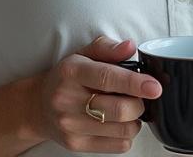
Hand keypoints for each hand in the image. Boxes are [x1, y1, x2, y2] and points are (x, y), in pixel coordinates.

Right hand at [30, 35, 161, 153]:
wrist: (38, 106)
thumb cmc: (67, 77)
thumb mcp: (83, 54)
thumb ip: (107, 48)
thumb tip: (130, 46)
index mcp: (72, 72)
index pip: (107, 78)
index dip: (134, 83)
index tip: (155, 87)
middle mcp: (68, 100)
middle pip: (119, 109)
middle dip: (139, 104)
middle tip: (139, 98)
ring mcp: (70, 125)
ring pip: (123, 130)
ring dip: (135, 120)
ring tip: (127, 110)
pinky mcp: (76, 144)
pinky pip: (118, 145)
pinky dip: (127, 135)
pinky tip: (118, 124)